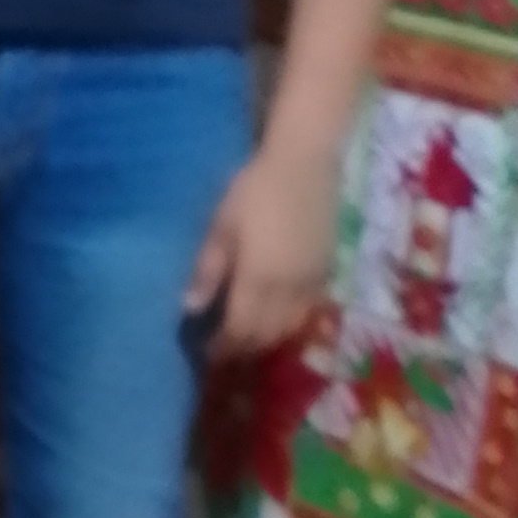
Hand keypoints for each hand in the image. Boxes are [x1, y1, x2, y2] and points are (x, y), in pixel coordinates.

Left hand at [184, 144, 337, 358]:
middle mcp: (289, 289)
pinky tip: (278, 318)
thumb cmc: (254, 190)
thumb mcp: (221, 227)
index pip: (240, 329)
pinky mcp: (327, 271)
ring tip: (250, 338)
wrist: (305, 164)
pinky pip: (309, 311)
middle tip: (226, 350)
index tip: (209, 353)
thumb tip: (190, 308)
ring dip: (269, 339)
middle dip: (245, 348)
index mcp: (258, 279)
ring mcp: (312, 281)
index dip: (224, 346)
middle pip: (267, 334)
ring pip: (291, 327)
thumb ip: (208, 270)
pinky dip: (291, 323)